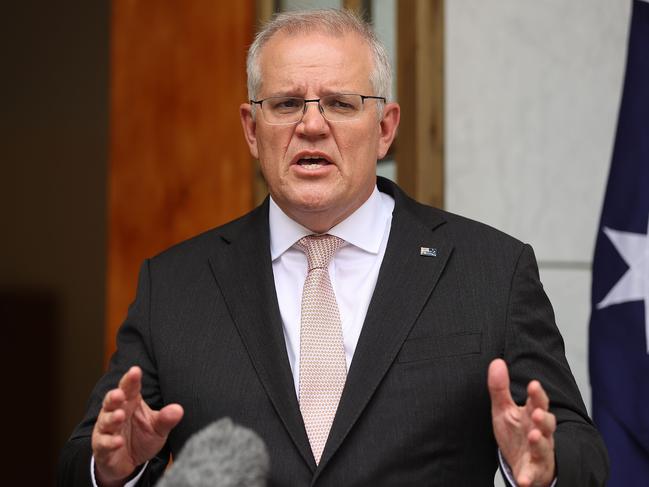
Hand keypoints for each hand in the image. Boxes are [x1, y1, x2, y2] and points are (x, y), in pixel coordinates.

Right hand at [91, 366, 183, 485]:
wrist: (127, 462)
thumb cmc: (142, 437)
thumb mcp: (157, 428)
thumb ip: (166, 419)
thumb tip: (179, 409)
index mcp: (130, 402)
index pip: (130, 388)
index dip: (131, 379)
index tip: (135, 370)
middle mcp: (115, 412)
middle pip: (112, 401)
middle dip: (114, 396)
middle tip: (120, 393)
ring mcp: (106, 429)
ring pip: (105, 420)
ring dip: (112, 418)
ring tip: (119, 416)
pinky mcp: (101, 447)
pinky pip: (103, 443)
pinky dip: (110, 442)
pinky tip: (118, 442)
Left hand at [488, 359, 555, 486]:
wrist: (521, 464)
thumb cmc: (515, 434)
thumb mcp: (503, 410)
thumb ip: (500, 388)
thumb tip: (497, 361)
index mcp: (531, 416)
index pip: (537, 402)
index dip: (537, 394)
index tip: (533, 384)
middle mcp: (539, 433)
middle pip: (547, 424)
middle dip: (544, 418)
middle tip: (537, 412)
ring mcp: (540, 453)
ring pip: (544, 448)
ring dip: (540, 443)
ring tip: (533, 436)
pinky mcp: (534, 472)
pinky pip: (533, 475)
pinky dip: (528, 477)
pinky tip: (523, 480)